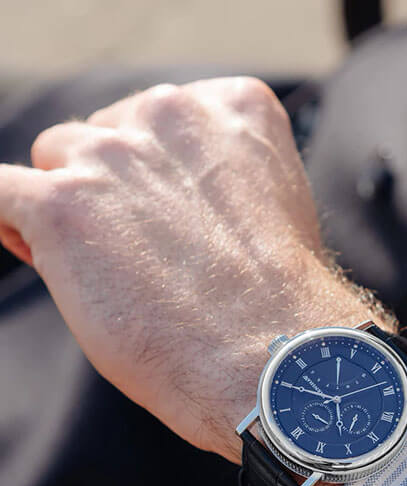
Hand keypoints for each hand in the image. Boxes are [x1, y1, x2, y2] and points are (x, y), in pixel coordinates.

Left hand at [0, 77, 395, 485]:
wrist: (275, 358)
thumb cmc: (279, 307)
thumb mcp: (271, 213)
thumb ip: (220, 183)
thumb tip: (155, 200)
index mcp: (233, 107)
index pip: (163, 121)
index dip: (158, 175)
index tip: (174, 221)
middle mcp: (171, 112)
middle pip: (107, 135)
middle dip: (116, 189)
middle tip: (147, 257)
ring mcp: (114, 154)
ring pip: (57, 160)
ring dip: (74, 211)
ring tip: (112, 274)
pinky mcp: (61, 206)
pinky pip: (0, 194)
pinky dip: (14, 223)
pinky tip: (35, 248)